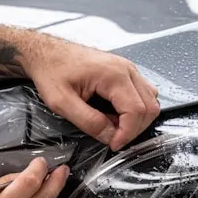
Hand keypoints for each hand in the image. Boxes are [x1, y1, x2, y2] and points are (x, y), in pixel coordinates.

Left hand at [26, 43, 159, 150]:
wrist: (47, 53)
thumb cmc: (51, 72)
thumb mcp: (62, 102)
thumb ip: (88, 121)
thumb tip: (110, 136)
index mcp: (113, 75)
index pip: (137, 111)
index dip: (128, 133)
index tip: (114, 145)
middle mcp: (126, 69)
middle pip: (149, 107)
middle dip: (133, 129)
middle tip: (113, 139)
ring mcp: (128, 69)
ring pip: (150, 100)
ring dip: (136, 120)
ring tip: (112, 126)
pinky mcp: (124, 71)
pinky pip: (142, 93)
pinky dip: (134, 109)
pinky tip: (114, 114)